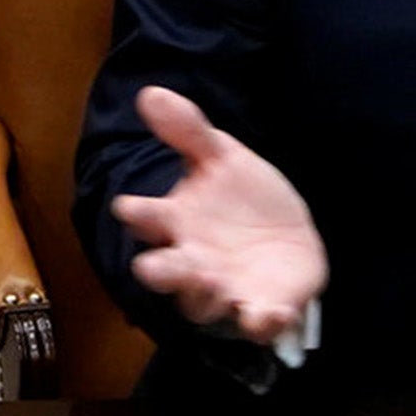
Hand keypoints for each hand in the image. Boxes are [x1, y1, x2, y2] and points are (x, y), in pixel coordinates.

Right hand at [110, 86, 329, 342]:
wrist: (286, 232)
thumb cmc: (242, 197)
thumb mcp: (222, 157)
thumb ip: (189, 131)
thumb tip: (150, 92)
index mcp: (178, 221)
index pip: (148, 218)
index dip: (137, 213)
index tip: (129, 206)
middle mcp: (194, 261)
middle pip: (167, 272)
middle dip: (160, 271)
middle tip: (151, 268)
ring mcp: (226, 289)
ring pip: (204, 303)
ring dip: (205, 296)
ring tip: (214, 285)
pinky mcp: (262, 307)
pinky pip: (257, 322)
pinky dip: (262, 321)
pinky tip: (270, 313)